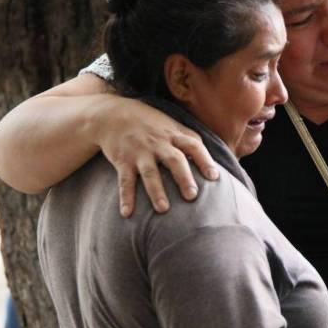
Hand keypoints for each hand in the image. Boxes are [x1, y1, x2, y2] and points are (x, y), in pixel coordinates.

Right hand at [93, 96, 218, 216]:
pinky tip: (127, 213)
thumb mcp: (171, 125)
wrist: (113, 114)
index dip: (205, 161)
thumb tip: (213, 156)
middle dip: (183, 178)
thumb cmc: (150, 123)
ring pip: (150, 173)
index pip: (193, 146)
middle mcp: (158, 143)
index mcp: (173, 135)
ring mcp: (140, 153)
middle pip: (174, 160)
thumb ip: (190, 138)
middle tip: (192, 196)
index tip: (214, 177)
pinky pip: (124, 181)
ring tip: (163, 209)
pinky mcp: (123, 161)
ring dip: (156, 191)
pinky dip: (126, 197)